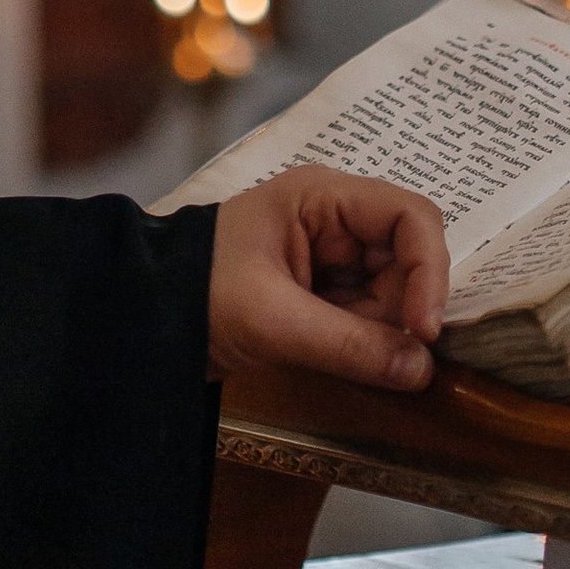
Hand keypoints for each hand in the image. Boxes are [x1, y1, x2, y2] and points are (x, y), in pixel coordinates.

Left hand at [209, 171, 447, 390]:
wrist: (139, 322)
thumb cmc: (194, 296)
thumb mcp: (271, 320)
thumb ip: (349, 345)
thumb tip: (422, 371)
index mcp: (323, 198)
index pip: (410, 216)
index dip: (430, 269)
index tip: (426, 329)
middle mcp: (336, 221)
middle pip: (408, 259)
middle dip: (402, 310)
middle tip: (380, 353)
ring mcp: (332, 259)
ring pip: (393, 295)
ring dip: (382, 333)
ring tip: (331, 352)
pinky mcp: (324, 296)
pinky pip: (369, 318)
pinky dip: (367, 344)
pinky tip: (340, 358)